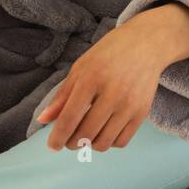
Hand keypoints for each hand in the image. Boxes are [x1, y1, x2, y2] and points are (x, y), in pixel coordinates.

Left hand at [34, 15, 175, 152]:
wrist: (146, 43)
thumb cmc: (109, 53)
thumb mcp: (81, 67)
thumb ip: (62, 95)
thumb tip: (42, 120)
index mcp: (91, 78)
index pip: (70, 118)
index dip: (58, 137)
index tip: (52, 145)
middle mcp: (112, 93)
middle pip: (85, 134)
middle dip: (72, 143)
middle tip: (68, 139)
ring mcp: (130, 104)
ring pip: (104, 143)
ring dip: (89, 145)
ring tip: (86, 135)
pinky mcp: (142, 112)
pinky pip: (121, 141)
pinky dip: (108, 142)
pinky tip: (103, 131)